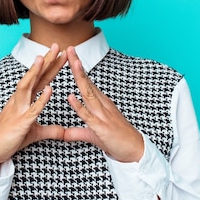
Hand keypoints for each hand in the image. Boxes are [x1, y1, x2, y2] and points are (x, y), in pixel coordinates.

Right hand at [0, 43, 66, 174]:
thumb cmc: (10, 139)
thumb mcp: (34, 133)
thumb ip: (51, 130)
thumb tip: (65, 132)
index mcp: (25, 100)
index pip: (40, 79)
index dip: (50, 66)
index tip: (61, 53)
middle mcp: (21, 100)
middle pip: (35, 77)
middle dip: (46, 61)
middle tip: (56, 45)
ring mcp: (19, 110)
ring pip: (28, 86)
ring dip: (36, 72)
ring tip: (44, 58)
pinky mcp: (20, 123)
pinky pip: (32, 110)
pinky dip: (41, 100)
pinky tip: (50, 90)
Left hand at [63, 47, 143, 162]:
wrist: (135, 151)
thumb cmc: (116, 141)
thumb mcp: (93, 135)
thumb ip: (77, 132)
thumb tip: (63, 134)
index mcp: (100, 104)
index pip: (87, 82)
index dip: (78, 69)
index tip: (70, 55)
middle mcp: (101, 105)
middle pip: (87, 82)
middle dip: (77, 65)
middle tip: (70, 48)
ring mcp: (102, 115)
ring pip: (88, 93)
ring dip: (80, 77)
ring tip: (73, 62)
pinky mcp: (101, 127)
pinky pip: (88, 115)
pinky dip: (79, 106)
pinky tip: (70, 96)